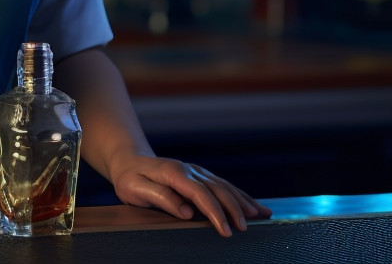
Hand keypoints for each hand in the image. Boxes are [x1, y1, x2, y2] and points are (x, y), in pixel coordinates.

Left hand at [111, 154, 272, 236]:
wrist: (129, 160)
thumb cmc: (130, 178)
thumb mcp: (135, 189)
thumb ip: (160, 197)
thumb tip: (186, 211)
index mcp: (174, 173)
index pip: (200, 194)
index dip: (214, 212)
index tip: (225, 230)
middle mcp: (189, 170)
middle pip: (218, 189)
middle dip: (234, 209)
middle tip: (244, 229)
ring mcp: (197, 171)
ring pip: (225, 186)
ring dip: (243, 201)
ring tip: (261, 215)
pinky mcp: (201, 175)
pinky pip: (224, 185)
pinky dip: (241, 195)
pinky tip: (254, 205)